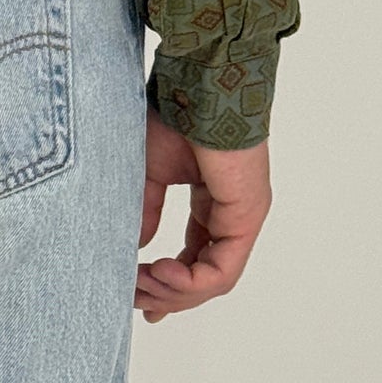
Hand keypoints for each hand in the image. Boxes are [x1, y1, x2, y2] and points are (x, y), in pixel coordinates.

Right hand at [135, 114, 271, 322]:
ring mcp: (243, 218)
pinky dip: (190, 282)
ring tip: (142, 284)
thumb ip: (146, 210)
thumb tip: (136, 247)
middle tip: (135, 297)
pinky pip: (222, 271)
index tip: (140, 298)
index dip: (169, 282)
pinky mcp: (246, 218)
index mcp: (214, 202)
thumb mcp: (150, 171)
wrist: (197, 84)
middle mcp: (232, 215)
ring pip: (213, 280)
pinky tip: (162, 274)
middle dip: (167, 294)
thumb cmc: (175, 115)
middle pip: (204, 276)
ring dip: (174, 291)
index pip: (197, 257)